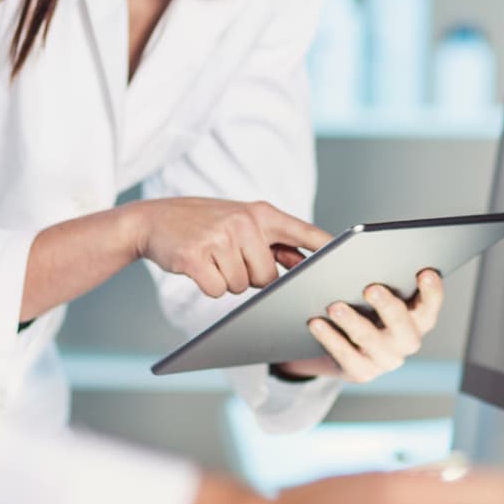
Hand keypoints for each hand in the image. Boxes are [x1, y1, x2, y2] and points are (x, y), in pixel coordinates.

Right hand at [130, 198, 330, 297]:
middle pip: (269, 278)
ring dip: (227, 280)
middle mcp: (245, 222)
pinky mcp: (197, 256)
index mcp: (262, 212)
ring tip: (211, 257)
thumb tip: (307, 267)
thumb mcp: (242, 222)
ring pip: (242, 286)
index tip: (349, 261)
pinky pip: (217, 290)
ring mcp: (220, 238)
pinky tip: (197, 265)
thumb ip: (274, 242)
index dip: (327, 250)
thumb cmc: (204, 225)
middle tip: (228, 256)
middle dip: (251, 277)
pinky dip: (207, 286)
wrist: (153, 220)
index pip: (304, 232)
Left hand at [277, 269, 443, 382]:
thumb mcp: (378, 295)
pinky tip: (316, 322)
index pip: (431, 304)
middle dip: (387, 306)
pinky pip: (345, 355)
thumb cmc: (365, 308)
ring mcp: (386, 359)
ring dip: (352, 322)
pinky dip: (329, 338)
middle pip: (402, 324)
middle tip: (371, 289)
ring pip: (370, 340)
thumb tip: (365, 259)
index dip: (432, 290)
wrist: (345, 346)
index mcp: (419, 317)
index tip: (424, 272)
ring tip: (334, 306)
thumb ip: (382, 279)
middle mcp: (407, 340)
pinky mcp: (362, 372)